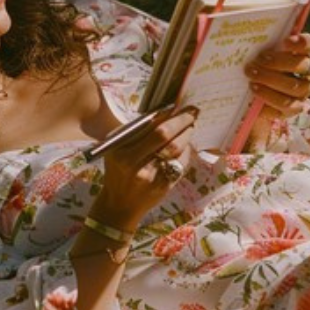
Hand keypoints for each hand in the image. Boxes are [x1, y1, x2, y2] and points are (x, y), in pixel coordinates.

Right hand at [90, 107, 197, 231]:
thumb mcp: (116, 149)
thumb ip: (136, 132)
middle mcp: (134, 163)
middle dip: (181, 120)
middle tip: (192, 112)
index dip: (167, 113)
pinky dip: (186, 151)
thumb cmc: (118, 170)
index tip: (178, 105)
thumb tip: (164, 112)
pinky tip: (186, 145)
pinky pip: (181, 163)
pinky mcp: (164, 186)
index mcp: (121, 151)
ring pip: (177, 148)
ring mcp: (151, 176)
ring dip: (187, 134)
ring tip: (190, 127)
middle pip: (164, 134)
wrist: (119, 204)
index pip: (148, 125)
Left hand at [244, 33, 309, 117]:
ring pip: (297, 88)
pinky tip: (255, 93)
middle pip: (304, 66)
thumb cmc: (253, 65)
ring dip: (272, 81)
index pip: (309, 44)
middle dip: (279, 63)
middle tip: (258, 60)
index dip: (301, 42)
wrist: (249, 96)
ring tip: (251, 77)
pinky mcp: (293, 109)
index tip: (284, 41)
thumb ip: (253, 39)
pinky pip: (288, 107)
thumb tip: (233, 21)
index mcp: (300, 53)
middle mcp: (306, 72)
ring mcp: (302, 91)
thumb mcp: (252, 50)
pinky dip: (270, 99)